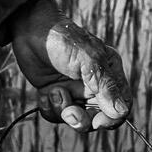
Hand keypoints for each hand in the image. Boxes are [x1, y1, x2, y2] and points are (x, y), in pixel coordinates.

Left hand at [10, 0, 130, 131]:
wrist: (30, 30)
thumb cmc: (63, 39)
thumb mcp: (87, 60)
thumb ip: (104, 85)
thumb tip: (120, 112)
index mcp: (110, 74)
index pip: (121, 106)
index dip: (111, 119)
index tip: (96, 121)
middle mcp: (95, 85)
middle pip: (98, 118)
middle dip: (83, 119)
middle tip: (69, 112)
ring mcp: (74, 90)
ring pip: (76, 119)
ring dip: (62, 110)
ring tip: (54, 92)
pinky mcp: (56, 93)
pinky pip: (56, 115)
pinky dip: (49, 107)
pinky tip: (45, 91)